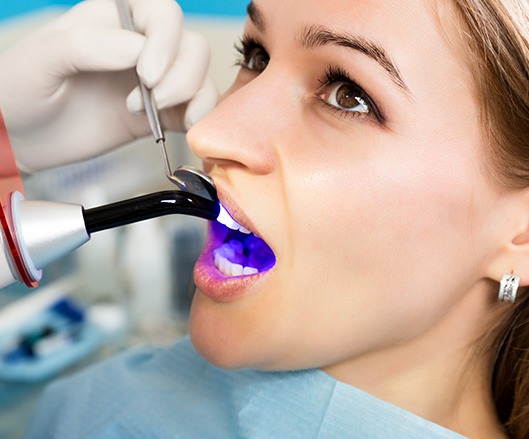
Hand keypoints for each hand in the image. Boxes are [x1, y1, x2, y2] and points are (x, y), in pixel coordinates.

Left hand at [0, 0, 217, 171]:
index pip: (163, 14)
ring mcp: (153, 83)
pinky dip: (200, 117)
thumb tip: (138, 50)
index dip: (165, 42)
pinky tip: (184, 127)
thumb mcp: (42, 59)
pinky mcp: (161, 114)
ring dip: (192, 96)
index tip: (147, 75)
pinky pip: (196, 109)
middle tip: (154, 99)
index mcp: (114, 20)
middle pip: (192, 46)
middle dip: (182, 75)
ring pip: (200, 76)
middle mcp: (141, 48)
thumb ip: (87, 46)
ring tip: (157, 114)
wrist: (22, 139)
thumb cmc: (22, 91)